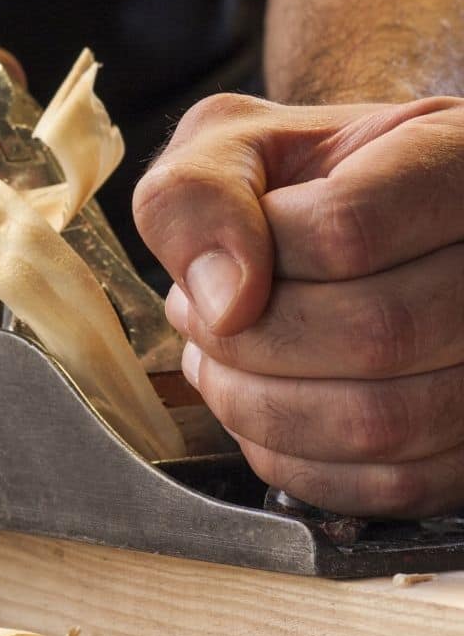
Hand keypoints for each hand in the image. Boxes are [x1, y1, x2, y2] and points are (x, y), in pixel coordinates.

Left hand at [133, 93, 463, 516]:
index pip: (346, 232)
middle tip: (202, 323)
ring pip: (383, 422)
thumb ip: (196, 195)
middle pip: (372, 334)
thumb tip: (220, 301)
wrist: (357, 232)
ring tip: (222, 365)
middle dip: (248, 343)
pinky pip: (391, 486)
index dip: (254, 261)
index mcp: (454, 160)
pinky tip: (263, 410)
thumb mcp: (231, 149)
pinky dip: (297, 461)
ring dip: (260, 407)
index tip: (212, 267)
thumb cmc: (293, 187)